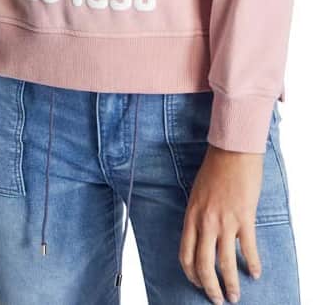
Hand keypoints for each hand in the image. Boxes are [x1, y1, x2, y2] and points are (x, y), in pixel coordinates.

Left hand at [178, 143, 263, 303]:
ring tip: (235, 295)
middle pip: (203, 265)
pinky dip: (252, 264)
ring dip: (230, 284)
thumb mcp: (197, 193)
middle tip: (218, 299)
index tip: (198, 283)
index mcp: (192, 215)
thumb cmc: (215, 168)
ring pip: (224, 263)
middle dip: (210, 287)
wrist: (232, 150)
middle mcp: (205, 222)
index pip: (185, 255)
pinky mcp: (244, 217)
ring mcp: (225, 221)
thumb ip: (198, 216)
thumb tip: (204, 236)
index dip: (191, 275)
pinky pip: (248, 248)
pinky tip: (255, 273)